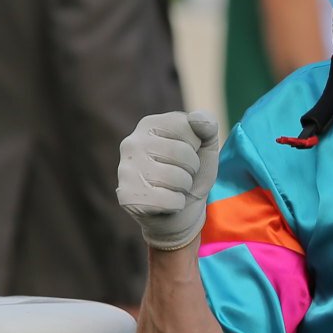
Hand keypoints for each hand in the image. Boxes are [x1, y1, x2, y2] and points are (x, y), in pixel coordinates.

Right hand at [118, 111, 221, 250]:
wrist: (181, 213)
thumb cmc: (191, 175)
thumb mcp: (205, 148)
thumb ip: (207, 126)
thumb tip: (197, 119)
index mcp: (149, 125)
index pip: (189, 127)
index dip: (197, 147)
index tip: (187, 155)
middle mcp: (131, 143)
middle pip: (182, 153)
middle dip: (191, 169)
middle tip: (181, 176)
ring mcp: (125, 170)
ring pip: (176, 178)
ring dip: (184, 188)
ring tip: (173, 189)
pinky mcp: (127, 196)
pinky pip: (169, 200)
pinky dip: (176, 205)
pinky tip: (165, 204)